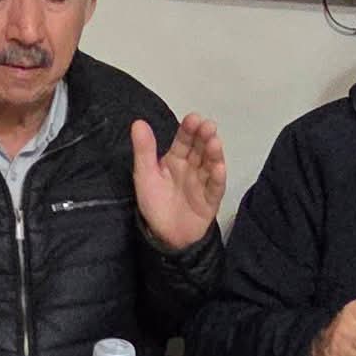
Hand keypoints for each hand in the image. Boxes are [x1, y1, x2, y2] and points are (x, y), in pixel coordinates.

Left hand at [132, 114, 225, 251]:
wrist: (164, 237)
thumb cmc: (154, 204)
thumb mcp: (144, 175)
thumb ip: (144, 150)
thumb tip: (138, 122)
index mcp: (175, 160)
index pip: (184, 140)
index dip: (188, 129)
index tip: (193, 118)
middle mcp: (192, 168)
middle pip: (200, 149)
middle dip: (204, 137)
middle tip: (208, 126)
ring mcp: (203, 183)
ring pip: (210, 164)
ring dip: (214, 153)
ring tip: (214, 142)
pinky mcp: (211, 200)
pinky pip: (215, 187)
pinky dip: (217, 178)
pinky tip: (218, 168)